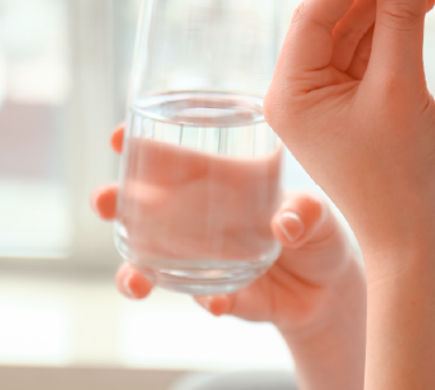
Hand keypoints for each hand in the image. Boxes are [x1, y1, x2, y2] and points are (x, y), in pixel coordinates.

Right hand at [91, 125, 363, 337]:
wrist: (327, 287)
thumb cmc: (318, 231)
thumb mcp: (319, 213)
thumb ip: (306, 213)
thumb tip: (286, 224)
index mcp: (225, 184)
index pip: (178, 160)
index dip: (146, 145)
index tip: (121, 135)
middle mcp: (205, 220)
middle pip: (148, 208)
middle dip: (118, 202)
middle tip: (103, 201)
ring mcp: (206, 259)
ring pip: (155, 261)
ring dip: (136, 268)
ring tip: (134, 279)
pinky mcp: (222, 294)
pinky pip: (205, 298)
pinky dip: (209, 301)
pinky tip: (218, 304)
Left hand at [264, 0, 434, 256]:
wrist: (421, 239)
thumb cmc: (401, 175)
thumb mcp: (400, 87)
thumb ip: (402, 17)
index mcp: (289, 94)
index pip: (313, 14)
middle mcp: (303, 95)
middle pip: (335, 21)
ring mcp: (333, 103)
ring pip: (358, 36)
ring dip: (390, 6)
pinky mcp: (362, 110)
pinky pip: (375, 58)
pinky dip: (398, 33)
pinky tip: (422, 4)